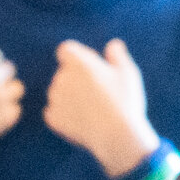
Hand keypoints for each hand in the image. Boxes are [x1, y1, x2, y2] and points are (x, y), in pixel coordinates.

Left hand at [45, 39, 159, 178]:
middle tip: (98, 90)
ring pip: (58, 91)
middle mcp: (62, 79)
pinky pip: (55, 110)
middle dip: (76, 77)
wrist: (115, 135)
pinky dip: (66, 113)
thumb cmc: (125, 100)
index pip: (66, 50)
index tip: (90, 66)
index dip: (77, 56)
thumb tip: (112, 44)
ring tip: (92, 106)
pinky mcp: (52, 118)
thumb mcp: (128, 73)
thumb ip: (117, 56)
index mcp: (79, 63)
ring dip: (70, 95)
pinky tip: (83, 118)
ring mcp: (55, 99)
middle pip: (64, 72)